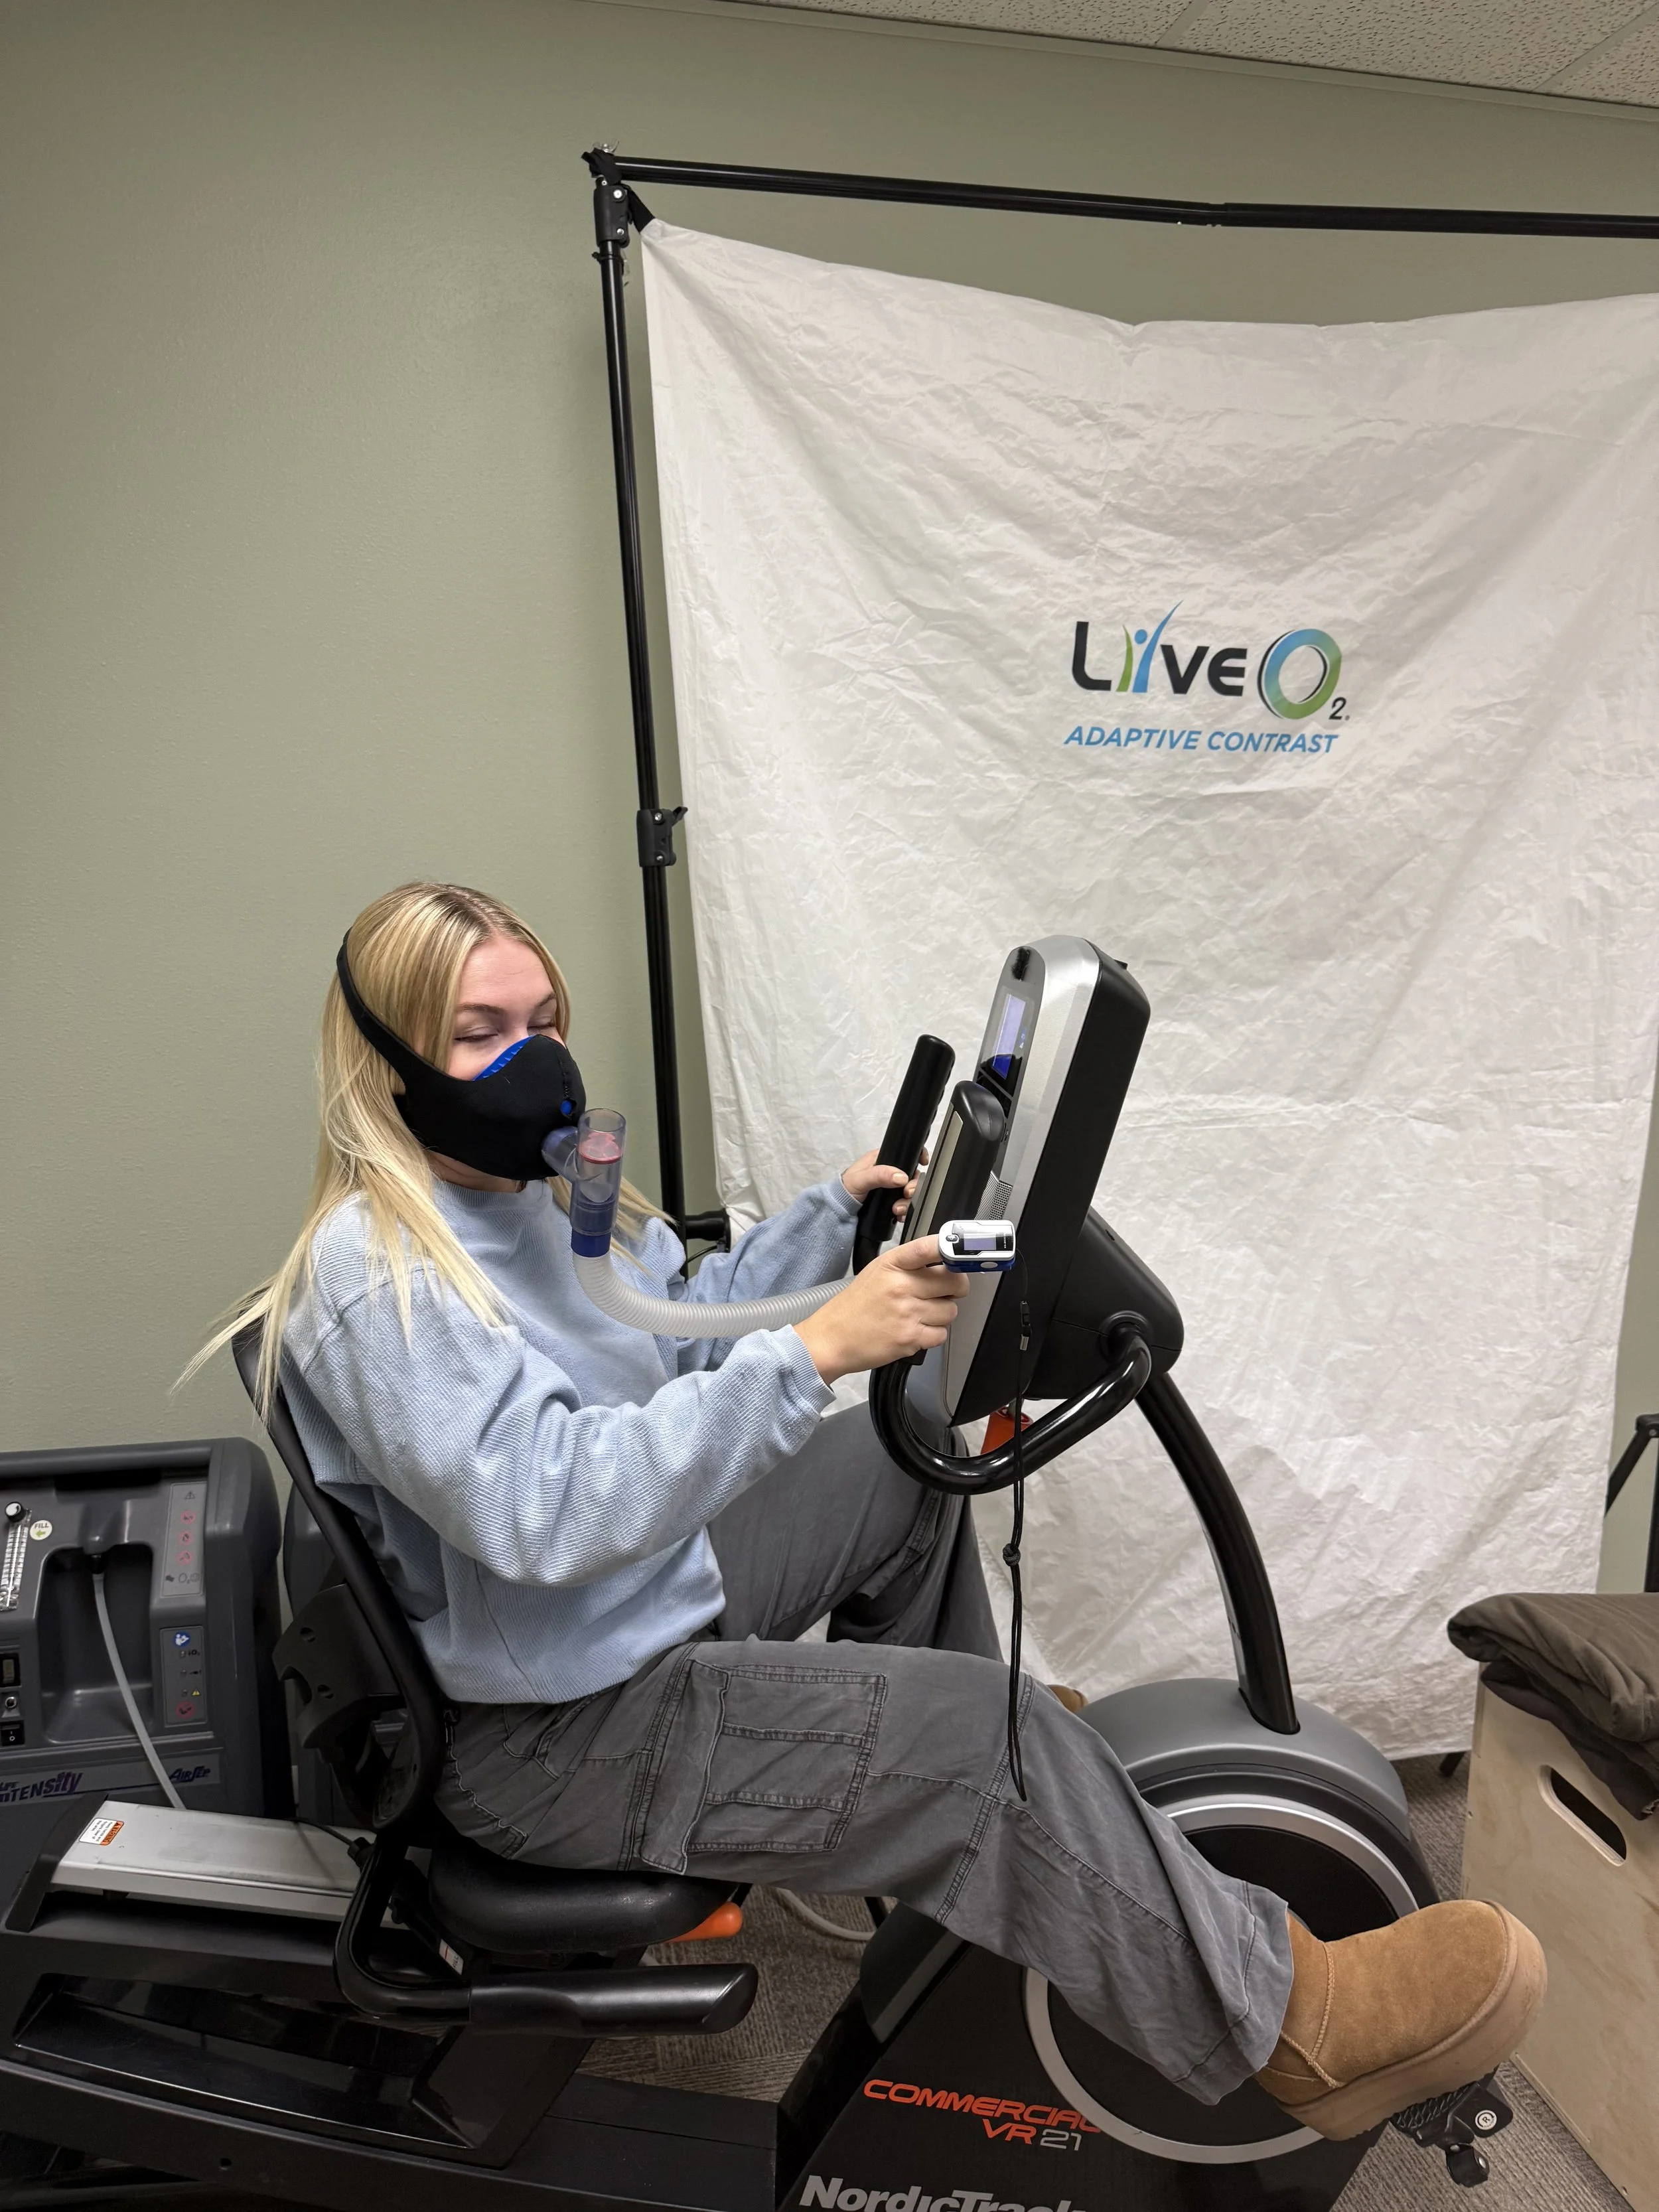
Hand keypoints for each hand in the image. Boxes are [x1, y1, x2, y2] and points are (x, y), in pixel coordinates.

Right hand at [794, 1237, 961, 1384]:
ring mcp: (907, 1313)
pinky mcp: (910, 1338)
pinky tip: (915, 1330)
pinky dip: (933, 1334)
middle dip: (956, 1288)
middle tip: (945, 1292)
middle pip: (954, 1282)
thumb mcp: (877, 1272)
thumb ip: (909, 1265)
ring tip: (921, 1315)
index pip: (928, 1248)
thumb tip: (946, 1264)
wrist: (832, 1338)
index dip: (951, 1248)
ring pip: (951, 1311)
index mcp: (892, 1264)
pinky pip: (941, 1334)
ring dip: (942, 1314)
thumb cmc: (855, 1305)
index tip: (959, 1252)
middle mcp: (901, 1286)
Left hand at [841, 1147, 927, 1219]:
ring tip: (898, 1210)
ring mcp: (891, 1188)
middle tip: (907, 1193)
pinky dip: (905, 1210)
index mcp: (882, 1160)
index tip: (923, 1163)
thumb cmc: (845, 1189)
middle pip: (911, 1176)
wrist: (838, 1210)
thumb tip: (901, 1177)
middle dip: (913, 1186)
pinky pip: (905, 1205)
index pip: (904, 1154)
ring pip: (910, 1192)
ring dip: (908, 1201)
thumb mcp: (861, 1179)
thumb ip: (880, 1175)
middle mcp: (888, 1173)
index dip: (917, 1157)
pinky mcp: (891, 1202)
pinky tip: (899, 1215)